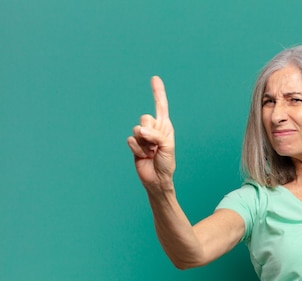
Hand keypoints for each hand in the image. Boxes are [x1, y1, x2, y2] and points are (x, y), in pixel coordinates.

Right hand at [127, 76, 175, 190]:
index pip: (161, 106)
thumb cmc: (166, 162)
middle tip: (156, 145)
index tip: (155, 78)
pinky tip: (144, 156)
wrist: (157, 178)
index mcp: (165, 126)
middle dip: (150, 132)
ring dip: (145, 144)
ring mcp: (143, 136)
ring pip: (137, 130)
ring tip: (151, 152)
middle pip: (145, 118)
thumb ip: (155, 135)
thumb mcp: (167, 146)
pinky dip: (138, 150)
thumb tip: (140, 129)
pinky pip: (131, 140)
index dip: (158, 92)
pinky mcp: (135, 144)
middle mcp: (154, 128)